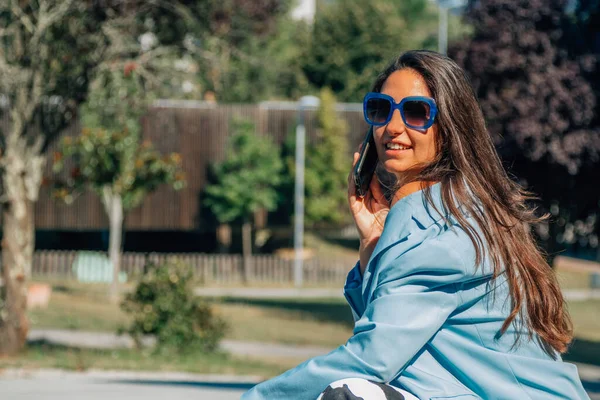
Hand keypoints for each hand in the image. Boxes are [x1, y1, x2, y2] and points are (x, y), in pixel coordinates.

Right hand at [348, 149, 389, 271]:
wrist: (384, 242)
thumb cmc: (390, 225)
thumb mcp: (390, 203)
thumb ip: (386, 192)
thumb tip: (390, 177)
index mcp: (374, 197)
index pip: (371, 176)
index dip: (371, 164)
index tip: (374, 149)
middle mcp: (365, 198)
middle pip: (362, 176)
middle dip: (362, 161)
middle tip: (364, 146)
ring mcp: (359, 203)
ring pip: (355, 181)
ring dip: (355, 168)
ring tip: (358, 154)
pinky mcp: (355, 209)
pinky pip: (353, 193)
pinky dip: (353, 183)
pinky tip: (355, 173)